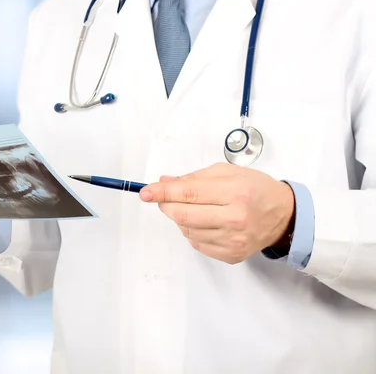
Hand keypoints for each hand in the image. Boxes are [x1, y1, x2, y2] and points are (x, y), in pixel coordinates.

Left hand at [139, 163, 294, 264]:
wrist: (283, 215)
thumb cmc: (255, 189)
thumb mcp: (227, 173)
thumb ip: (193, 178)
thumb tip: (164, 183)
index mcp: (235, 192)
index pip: (188, 193)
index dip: (162, 192)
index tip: (146, 192)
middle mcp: (235, 218)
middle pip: (182, 216)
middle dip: (167, 205)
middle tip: (165, 198)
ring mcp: (233, 240)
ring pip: (186, 230)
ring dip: (181, 218)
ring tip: (197, 209)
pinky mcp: (231, 255)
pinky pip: (196, 243)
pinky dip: (193, 231)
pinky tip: (207, 222)